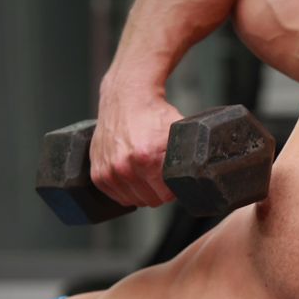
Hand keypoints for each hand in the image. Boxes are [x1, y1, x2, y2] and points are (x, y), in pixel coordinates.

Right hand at [90, 78, 182, 206]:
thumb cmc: (153, 114)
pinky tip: (131, 174)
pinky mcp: (97, 173)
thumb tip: (201, 174)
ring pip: (134, 200)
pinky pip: (116, 196)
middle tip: (158, 173)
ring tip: (144, 171)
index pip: (166, 196)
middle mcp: (124, 167)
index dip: (172, 189)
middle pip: (150, 200)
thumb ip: (189, 155)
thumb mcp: (178, 132)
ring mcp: (108, 171)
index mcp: (147, 159)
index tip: (172, 178)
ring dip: (141, 190)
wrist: (126, 97)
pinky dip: (125, 189)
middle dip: (158, 190)